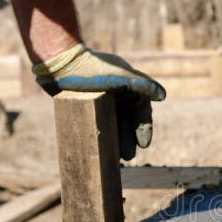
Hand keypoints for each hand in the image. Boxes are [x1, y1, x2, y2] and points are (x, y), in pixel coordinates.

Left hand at [32, 43, 165, 159]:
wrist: (59, 64)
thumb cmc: (92, 69)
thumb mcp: (121, 77)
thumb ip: (143, 85)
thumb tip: (162, 96)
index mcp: (130, 85)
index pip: (142, 110)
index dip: (144, 128)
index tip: (144, 145)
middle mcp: (118, 92)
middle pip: (128, 120)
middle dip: (129, 139)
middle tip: (128, 156)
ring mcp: (102, 97)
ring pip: (113, 122)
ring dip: (116, 139)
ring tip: (115, 157)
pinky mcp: (87, 102)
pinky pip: (99, 121)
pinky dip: (102, 133)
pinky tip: (101, 147)